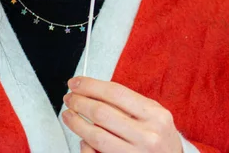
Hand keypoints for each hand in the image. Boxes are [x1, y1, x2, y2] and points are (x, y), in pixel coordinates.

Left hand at [62, 77, 182, 152]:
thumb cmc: (159, 137)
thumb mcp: (153, 114)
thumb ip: (129, 103)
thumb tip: (92, 90)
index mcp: (154, 115)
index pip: (115, 93)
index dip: (90, 85)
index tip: (75, 83)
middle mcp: (148, 135)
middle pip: (102, 113)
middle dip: (79, 102)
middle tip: (69, 98)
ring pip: (96, 136)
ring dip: (76, 123)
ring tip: (68, 114)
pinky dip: (85, 146)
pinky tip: (81, 138)